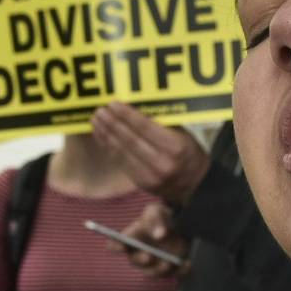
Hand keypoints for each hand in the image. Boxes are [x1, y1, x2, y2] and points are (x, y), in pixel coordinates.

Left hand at [91, 102, 210, 205]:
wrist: (194, 186)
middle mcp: (161, 162)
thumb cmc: (189, 154)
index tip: (113, 104)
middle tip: (99, 111)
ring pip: (122, 152)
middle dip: (112, 124)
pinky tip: (101, 136)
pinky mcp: (141, 183)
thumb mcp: (182, 135)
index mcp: (174, 147)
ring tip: (96, 121)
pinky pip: (121, 162)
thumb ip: (160, 123)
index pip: (145, 127)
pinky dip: (109, 148)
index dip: (126, 115)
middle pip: (130, 140)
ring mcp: (150, 176)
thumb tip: (134, 108)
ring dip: (106, 135)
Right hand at [113, 202, 189, 277]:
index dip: (117, 246)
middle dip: (141, 260)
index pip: (116, 245)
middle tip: (148, 256)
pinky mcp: (171, 269)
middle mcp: (140, 254)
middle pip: (136, 261)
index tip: (121, 245)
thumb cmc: (161, 217)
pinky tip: (187, 264)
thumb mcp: (157, 212)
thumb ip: (155, 220)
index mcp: (131, 239)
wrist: (180, 225)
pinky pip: (174, 274)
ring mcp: (155, 264)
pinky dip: (181, 271)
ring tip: (168, 263)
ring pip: (154, 272)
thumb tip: (159, 235)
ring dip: (160, 269)